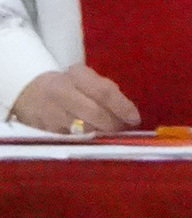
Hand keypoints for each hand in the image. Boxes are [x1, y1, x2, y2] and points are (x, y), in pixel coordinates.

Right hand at [10, 64, 140, 133]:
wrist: (29, 92)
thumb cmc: (68, 85)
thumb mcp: (85, 79)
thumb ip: (106, 92)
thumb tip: (129, 114)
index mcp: (76, 75)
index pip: (103, 91)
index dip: (122, 107)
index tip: (135, 119)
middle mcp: (62, 92)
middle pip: (94, 113)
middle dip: (113, 125)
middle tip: (124, 130)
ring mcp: (51, 113)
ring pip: (83, 129)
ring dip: (101, 135)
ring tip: (111, 135)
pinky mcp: (45, 131)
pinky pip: (71, 139)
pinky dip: (86, 142)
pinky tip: (94, 141)